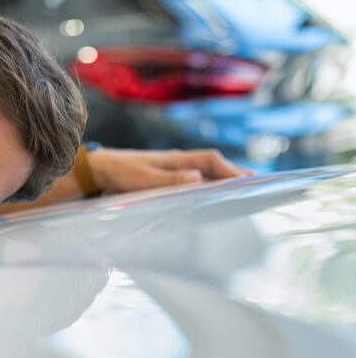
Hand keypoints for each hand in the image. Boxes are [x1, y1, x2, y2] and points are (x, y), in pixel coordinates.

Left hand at [87, 148, 252, 193]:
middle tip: (258, 187)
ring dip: (224, 181)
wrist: (98, 169)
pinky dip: (208, 186)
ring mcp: (173, 169)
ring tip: (243, 193)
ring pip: (205, 173)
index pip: (211, 160)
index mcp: (175, 159)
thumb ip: (168, 180)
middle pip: (213, 165)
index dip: (231, 170)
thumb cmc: (119, 172)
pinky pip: (194, 181)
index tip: (248, 181)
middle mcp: (178, 162)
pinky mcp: (166, 178)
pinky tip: (214, 197)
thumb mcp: (142, 178)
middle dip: (235, 174)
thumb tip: (198, 178)